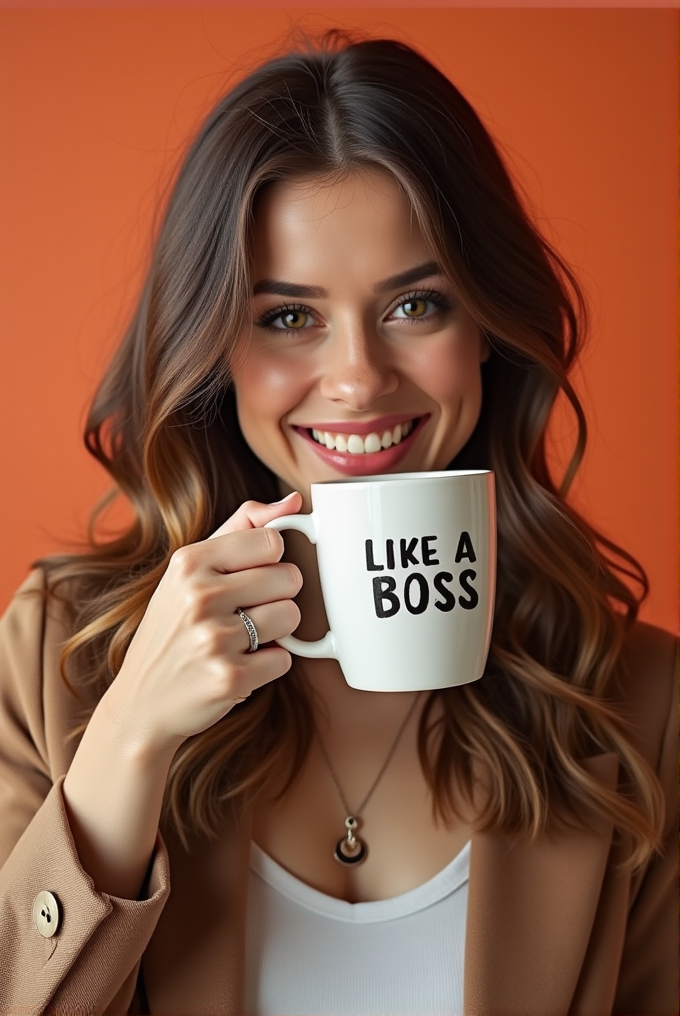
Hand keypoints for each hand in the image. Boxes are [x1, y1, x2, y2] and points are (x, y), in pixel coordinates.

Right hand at [102, 493, 302, 756]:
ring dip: (277, 632)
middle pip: (289, 578)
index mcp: (189, 561)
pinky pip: (284, 659)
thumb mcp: (190, 570)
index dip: (271, 560)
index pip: (271, 540)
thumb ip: (242, 527)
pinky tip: (240, 666)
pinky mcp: (229, 678)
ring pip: (292, 617)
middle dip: (277, 597)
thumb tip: (293, 502)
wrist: (141, 702)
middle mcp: (199, 596)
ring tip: (244, 639)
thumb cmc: (174, 627)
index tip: (252, 576)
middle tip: (248, 612)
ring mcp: (213, 638)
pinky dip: (268, 666)